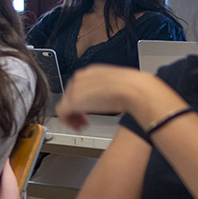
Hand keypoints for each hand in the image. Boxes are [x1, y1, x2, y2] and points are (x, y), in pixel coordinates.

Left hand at [54, 64, 175, 128]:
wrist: (135, 90)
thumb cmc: (134, 88)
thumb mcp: (119, 84)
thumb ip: (109, 88)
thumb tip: (111, 96)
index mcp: (92, 71)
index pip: (79, 86)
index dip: (82, 100)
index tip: (87, 110)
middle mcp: (81, 77)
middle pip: (70, 95)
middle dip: (77, 109)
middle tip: (84, 120)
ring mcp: (75, 89)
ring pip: (65, 104)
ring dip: (73, 116)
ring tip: (81, 125)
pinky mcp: (73, 101)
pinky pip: (62, 113)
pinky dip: (68, 121)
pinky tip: (78, 126)